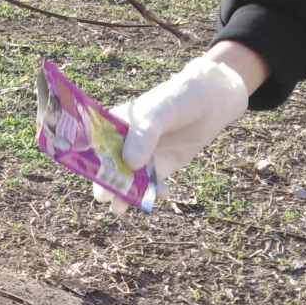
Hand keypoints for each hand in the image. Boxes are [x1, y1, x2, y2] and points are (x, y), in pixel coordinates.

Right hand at [93, 45, 262, 213]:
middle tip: (106, 197)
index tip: (93, 175)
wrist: (214, 99)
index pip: (97, 144)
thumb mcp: (159, 112)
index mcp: (115, 123)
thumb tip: (129, 165)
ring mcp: (144, 156)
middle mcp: (126, 142)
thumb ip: (143, 136)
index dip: (91, 161)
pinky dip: (154, 193)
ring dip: (126, 193)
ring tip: (122, 208)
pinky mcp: (161, 166)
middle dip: (106, 182)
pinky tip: (162, 194)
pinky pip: (152, 184)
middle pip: (110, 166)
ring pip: (130, 179)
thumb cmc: (180, 96)